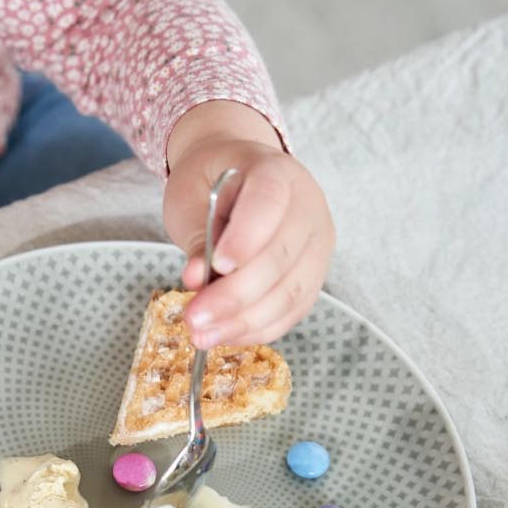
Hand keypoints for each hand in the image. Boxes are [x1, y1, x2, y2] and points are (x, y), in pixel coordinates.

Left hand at [163, 101, 334, 347]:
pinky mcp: (314, 276)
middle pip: (281, 257)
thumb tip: (198, 280)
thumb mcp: (190, 197)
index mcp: (276, 171)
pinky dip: (258, 329)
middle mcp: (308, 206)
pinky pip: (292, 311)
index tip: (216, 267)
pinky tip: (225, 336)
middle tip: (194, 319)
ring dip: (244, 322)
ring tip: (203, 336)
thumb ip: (197, 236)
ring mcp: (317, 244)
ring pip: (290, 292)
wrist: (237, 180)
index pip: (269, 200)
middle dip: (235, 296)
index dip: (246, 237)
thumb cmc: (211, 185)